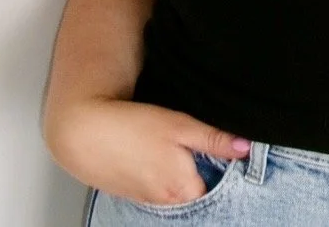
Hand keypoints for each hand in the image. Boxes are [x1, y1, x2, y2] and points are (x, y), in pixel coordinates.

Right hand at [46, 98, 251, 204]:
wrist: (82, 132)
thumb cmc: (133, 126)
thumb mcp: (181, 126)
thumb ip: (214, 140)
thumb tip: (246, 148)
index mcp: (184, 188)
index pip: (218, 185)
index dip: (222, 164)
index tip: (218, 145)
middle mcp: (167, 202)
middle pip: (197, 189)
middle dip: (201, 169)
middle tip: (190, 141)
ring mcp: (146, 200)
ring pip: (175, 189)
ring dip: (178, 171)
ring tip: (166, 145)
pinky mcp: (131, 192)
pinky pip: (155, 187)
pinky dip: (158, 173)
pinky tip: (149, 152)